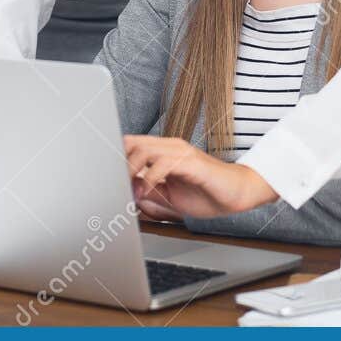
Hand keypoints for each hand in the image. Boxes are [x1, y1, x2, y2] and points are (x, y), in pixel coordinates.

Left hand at [123, 135, 276, 218]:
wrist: (237, 194)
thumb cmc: (206, 193)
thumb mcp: (169, 197)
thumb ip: (149, 194)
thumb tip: (127, 197)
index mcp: (163, 152)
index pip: (130, 145)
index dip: (114, 158)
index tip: (102, 178)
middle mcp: (170, 147)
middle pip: (131, 143)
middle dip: (117, 164)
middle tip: (110, 185)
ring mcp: (181, 153)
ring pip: (144, 150)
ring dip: (129, 171)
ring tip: (125, 191)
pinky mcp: (192, 162)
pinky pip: (164, 164)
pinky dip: (149, 178)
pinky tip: (144, 193)